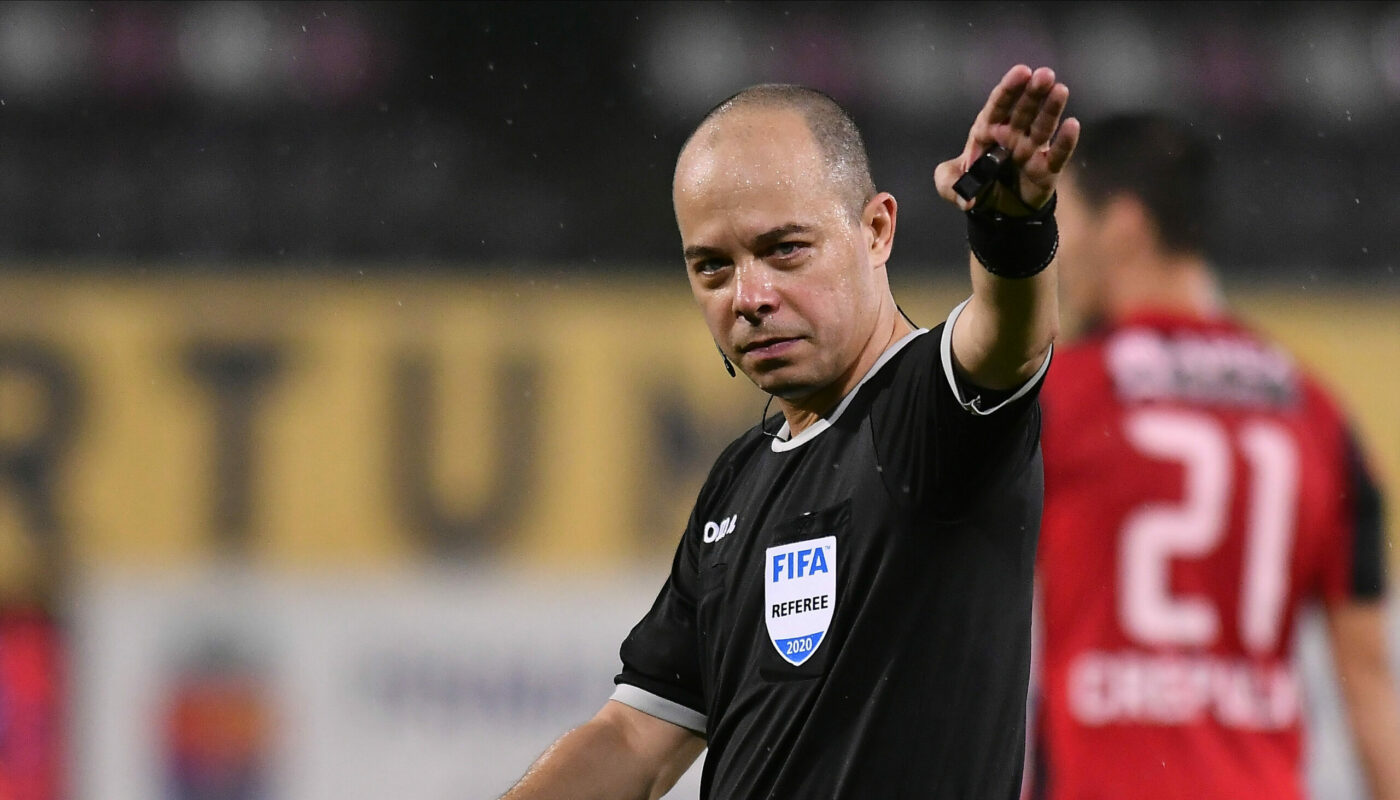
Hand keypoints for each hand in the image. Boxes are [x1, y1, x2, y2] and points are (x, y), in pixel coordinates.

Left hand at [935, 65, 1079, 213]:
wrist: (998, 212)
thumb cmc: (977, 187)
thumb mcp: (951, 185)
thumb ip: (948, 183)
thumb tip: (964, 198)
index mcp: (988, 131)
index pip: (998, 106)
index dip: (1009, 89)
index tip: (1021, 72)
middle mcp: (1012, 135)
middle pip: (1023, 110)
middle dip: (1033, 92)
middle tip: (1045, 74)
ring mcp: (1031, 149)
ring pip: (1042, 126)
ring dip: (1051, 108)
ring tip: (1060, 90)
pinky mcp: (1047, 168)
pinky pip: (1058, 154)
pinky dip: (1065, 141)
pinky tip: (1072, 125)